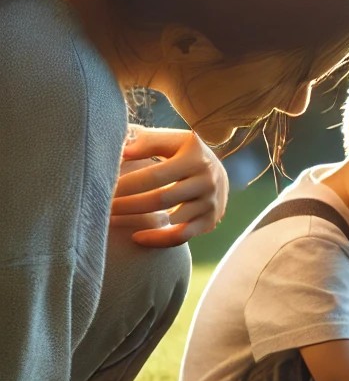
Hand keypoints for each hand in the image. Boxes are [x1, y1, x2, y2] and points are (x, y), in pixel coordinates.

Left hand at [111, 127, 228, 246]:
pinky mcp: (209, 222)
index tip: (104, 189)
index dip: (128, 185)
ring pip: (170, 220)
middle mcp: (207, 181)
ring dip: (137, 221)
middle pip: (161, 199)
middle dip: (127, 205)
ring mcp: (210, 204)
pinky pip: (181, 236)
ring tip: (111, 219)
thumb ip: (147, 142)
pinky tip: (137, 238)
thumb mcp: (170, 140)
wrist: (216, 173)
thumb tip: (121, 151)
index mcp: (195, 158)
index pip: (155, 175)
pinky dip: (158, 240)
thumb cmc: (182, 153)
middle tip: (101, 207)